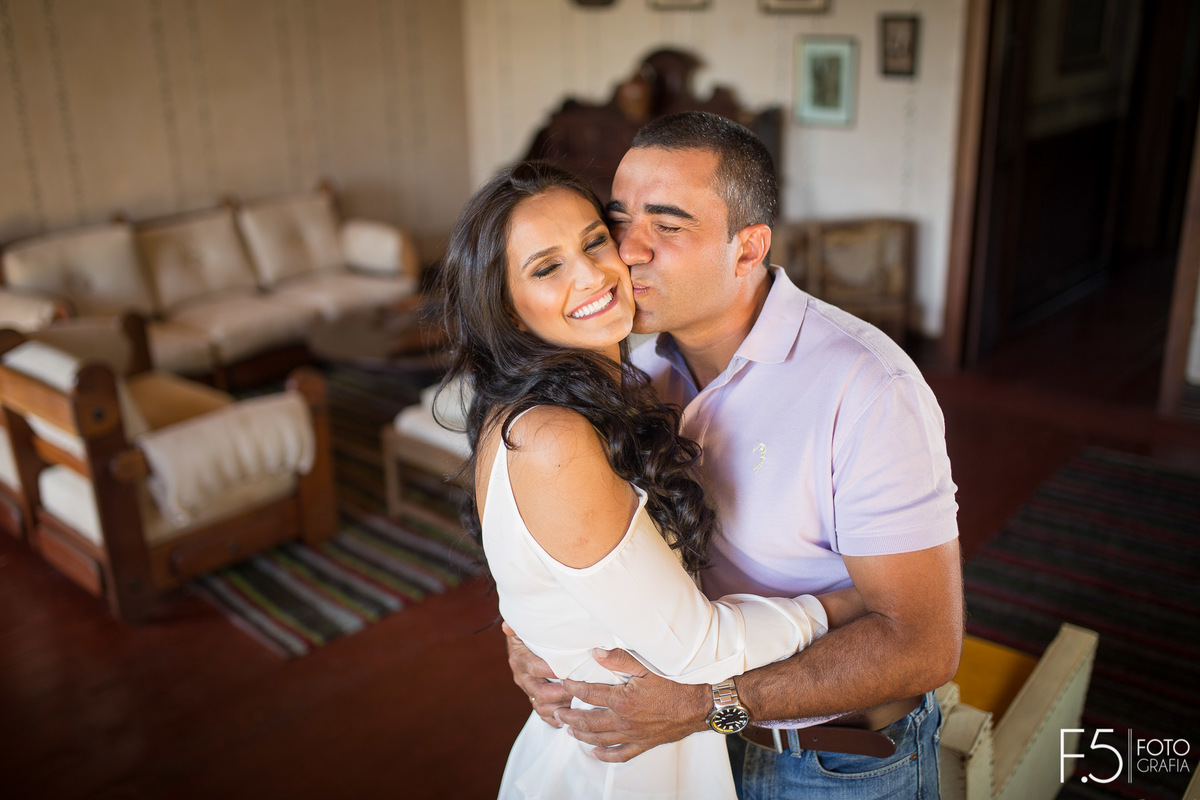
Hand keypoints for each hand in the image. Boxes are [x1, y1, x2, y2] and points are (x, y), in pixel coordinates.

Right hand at [504, 622, 571, 726]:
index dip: (554, 672)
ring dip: (559, 706)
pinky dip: (551, 719)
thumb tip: (507, 626)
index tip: (570, 672)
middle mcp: (522, 677)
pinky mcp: (533, 698)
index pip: (537, 669)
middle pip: (540, 693)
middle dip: (561, 693)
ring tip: (575, 701)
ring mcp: (528, 689)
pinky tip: (563, 719)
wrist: (522, 645)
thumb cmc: (528, 635)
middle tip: (578, 689)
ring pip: (541, 706)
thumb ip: (518, 627)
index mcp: (520, 660)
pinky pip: (540, 714)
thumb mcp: (525, 629)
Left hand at [558, 647, 709, 762]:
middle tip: (557, 713)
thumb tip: (595, 652)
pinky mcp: (643, 744)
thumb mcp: (646, 666)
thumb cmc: (675, 683)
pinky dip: (605, 755)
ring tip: (569, 730)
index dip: (573, 688)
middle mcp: (623, 721)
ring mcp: (633, 735)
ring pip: (600, 739)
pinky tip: (595, 753)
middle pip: (588, 721)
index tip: (563, 683)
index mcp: (621, 700)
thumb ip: (619, 659)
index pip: (589, 694)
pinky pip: (620, 754)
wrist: (699, 706)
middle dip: (570, 717)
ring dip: (581, 735)